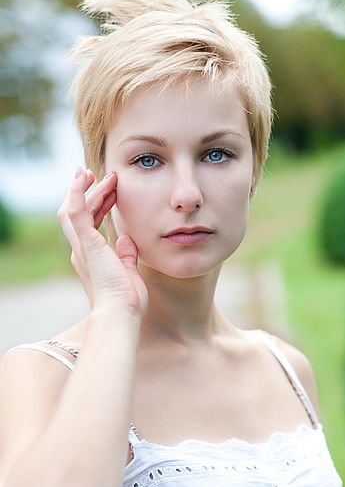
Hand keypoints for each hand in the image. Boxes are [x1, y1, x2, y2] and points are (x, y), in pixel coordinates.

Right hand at [56, 167, 147, 318]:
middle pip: (79, 213)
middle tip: (101, 176)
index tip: (110, 191)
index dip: (98, 205)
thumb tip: (127, 240)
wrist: (121, 313)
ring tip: (92, 173)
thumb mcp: (128, 272)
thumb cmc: (126, 300)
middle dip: (89, 192)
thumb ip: (126, 255)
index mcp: (91, 257)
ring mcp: (81, 247)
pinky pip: (75, 212)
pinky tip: (83, 178)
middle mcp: (81, 250)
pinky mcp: (85, 244)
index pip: (90, 223)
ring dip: (84, 189)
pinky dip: (77, 193)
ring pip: (73, 209)